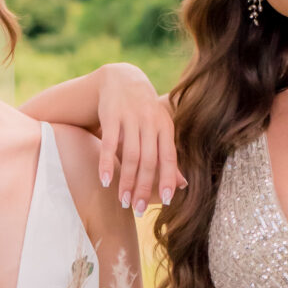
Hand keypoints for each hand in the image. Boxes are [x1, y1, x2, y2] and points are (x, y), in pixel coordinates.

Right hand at [96, 64, 181, 216]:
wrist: (121, 78)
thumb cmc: (143, 112)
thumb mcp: (160, 130)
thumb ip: (168, 156)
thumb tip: (182, 185)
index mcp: (165, 127)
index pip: (169, 157)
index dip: (168, 179)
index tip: (165, 201)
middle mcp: (150, 122)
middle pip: (148, 161)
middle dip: (143, 187)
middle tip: (137, 209)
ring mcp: (130, 118)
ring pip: (130, 155)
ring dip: (126, 181)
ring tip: (122, 201)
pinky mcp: (111, 115)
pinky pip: (109, 143)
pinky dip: (106, 163)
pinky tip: (105, 181)